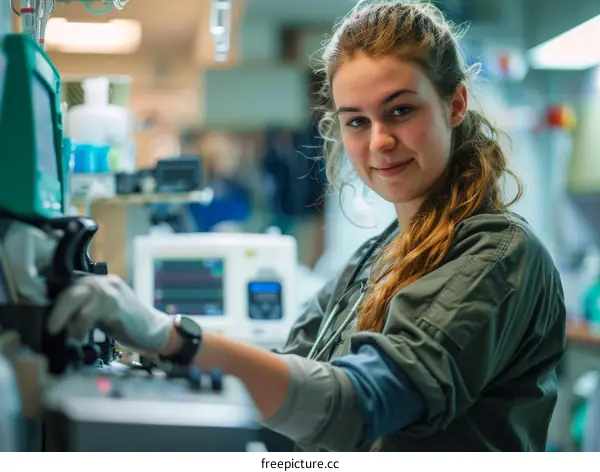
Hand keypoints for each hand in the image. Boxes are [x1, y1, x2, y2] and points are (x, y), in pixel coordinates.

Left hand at [47, 275, 172, 352]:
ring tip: (73, 335)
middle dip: (58, 311)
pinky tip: (81, 336)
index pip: (71, 288)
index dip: (57, 305)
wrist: (155, 330)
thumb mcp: (103, 312)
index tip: (50, 321)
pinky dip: (80, 326)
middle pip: (72, 291)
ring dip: (68, 319)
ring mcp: (111, 291)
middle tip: (51, 328)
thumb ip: (86, 309)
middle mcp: (105, 282)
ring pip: (77, 299)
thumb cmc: (129, 324)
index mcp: (101, 283)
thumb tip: (60, 319)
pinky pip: (88, 313)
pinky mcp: (115, 304)